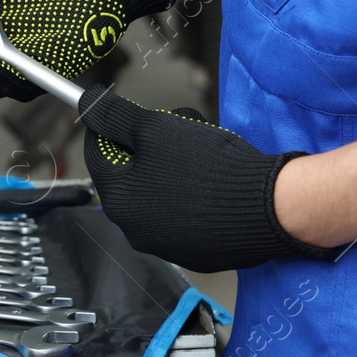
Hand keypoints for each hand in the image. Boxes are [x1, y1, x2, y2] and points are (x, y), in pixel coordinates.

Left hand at [78, 86, 332, 272]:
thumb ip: (114, 116)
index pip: (96, 153)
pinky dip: (194, 195)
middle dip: (148, 145)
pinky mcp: (200, 254)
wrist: (270, 207)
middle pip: (130, 174)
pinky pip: (187, 215)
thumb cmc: (209, 167)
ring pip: (159, 193)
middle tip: (175, 129)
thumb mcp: (154, 128)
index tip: (119, 111)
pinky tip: (216, 180)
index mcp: (119, 202)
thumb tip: (86, 103)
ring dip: (172, 168)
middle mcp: (137, 231)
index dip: (107, 125)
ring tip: (203, 150)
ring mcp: (169, 246)